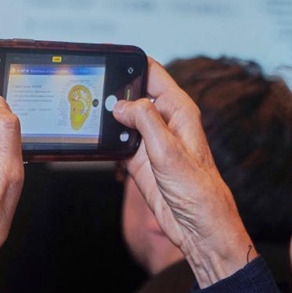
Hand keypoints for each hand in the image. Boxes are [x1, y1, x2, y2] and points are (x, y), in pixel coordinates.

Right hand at [112, 58, 254, 287]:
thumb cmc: (198, 191)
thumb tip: (122, 105)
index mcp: (178, 110)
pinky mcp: (140, 160)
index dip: (132, 65)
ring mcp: (151, 141)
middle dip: (114, 94)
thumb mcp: (169, 150)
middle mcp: (164, 122)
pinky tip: (102, 148)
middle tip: (94, 99)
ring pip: (122, 120)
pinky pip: (117, 144)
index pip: (153, 73)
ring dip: (108, 122)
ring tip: (93, 122)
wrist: (198, 228)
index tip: (110, 64)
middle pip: (133, 94)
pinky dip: (108, 145)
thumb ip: (145, 121)